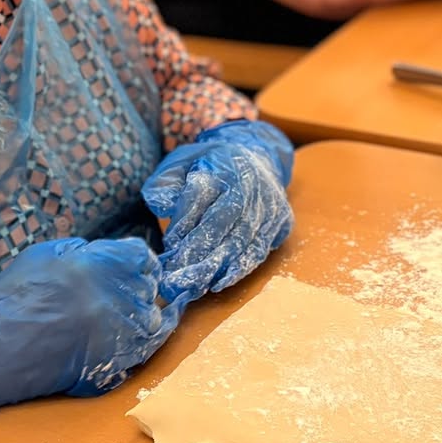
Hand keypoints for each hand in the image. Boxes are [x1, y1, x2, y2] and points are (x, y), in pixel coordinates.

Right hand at [0, 237, 181, 413]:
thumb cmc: (16, 295)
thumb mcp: (48, 254)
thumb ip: (83, 252)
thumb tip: (102, 254)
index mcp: (107, 265)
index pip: (143, 257)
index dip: (138, 260)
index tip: (134, 266)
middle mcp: (121, 298)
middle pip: (150, 289)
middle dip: (140, 288)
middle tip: (125, 291)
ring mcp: (121, 335)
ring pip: (152, 322)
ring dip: (143, 316)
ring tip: (129, 316)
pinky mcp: (115, 365)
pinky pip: (140, 352)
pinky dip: (138, 344)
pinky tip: (130, 339)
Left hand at [142, 120, 293, 303]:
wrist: (257, 155)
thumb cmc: (209, 165)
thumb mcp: (181, 162)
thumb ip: (165, 183)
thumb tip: (162, 208)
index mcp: (222, 166)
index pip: (199, 196)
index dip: (182, 223)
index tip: (167, 247)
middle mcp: (249, 185)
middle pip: (220, 223)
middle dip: (196, 253)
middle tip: (174, 278)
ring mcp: (268, 205)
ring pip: (240, 241)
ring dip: (214, 267)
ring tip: (191, 287)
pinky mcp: (280, 222)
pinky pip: (258, 250)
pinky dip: (238, 269)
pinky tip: (218, 283)